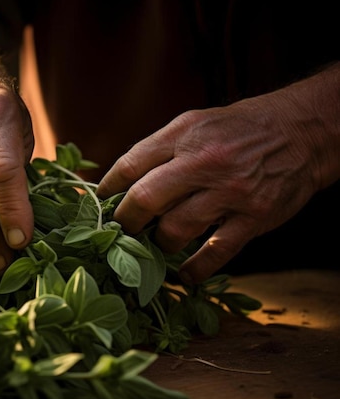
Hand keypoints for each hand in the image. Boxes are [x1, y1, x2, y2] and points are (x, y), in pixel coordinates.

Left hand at [97, 90, 328, 282]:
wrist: (299, 132)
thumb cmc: (237, 129)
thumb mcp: (193, 123)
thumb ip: (157, 150)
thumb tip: (119, 182)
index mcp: (184, 135)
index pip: (130, 165)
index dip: (107, 188)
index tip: (99, 202)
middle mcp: (205, 162)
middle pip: (146, 199)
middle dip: (126, 220)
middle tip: (123, 229)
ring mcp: (230, 192)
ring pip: (175, 229)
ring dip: (158, 243)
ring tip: (155, 244)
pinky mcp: (253, 218)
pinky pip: (215, 253)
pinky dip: (195, 269)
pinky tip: (183, 274)